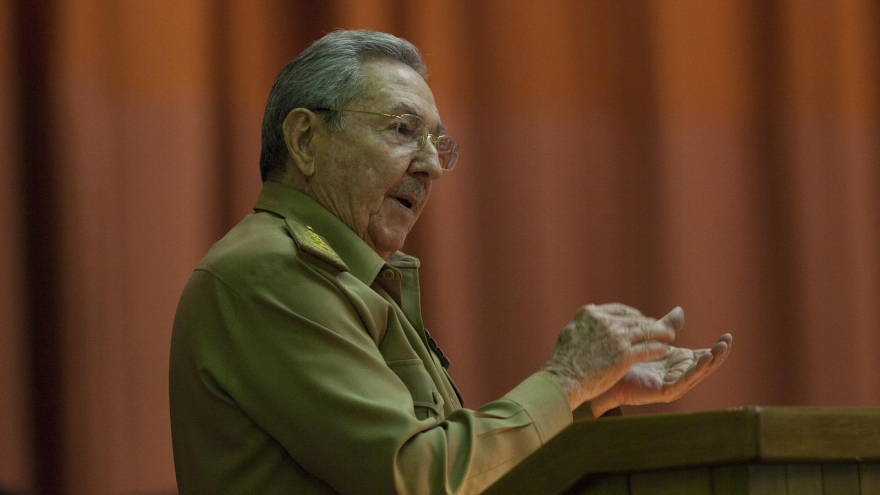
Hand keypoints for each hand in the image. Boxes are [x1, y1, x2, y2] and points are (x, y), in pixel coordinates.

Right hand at [541, 303, 676, 410]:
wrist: (563, 380)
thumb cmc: (563, 361)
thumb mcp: (570, 332)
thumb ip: (584, 322)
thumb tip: (592, 310)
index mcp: (590, 314)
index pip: (620, 310)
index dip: (634, 316)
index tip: (641, 321)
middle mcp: (605, 322)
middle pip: (635, 319)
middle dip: (650, 324)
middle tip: (661, 329)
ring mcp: (616, 338)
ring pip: (646, 331)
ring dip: (661, 333)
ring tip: (670, 337)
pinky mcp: (624, 355)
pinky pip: (648, 348)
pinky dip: (658, 348)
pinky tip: (665, 350)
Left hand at [590, 321, 731, 415]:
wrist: (604, 375)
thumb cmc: (625, 358)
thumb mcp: (650, 339)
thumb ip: (666, 326)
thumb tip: (680, 310)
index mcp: (677, 363)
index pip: (703, 356)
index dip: (717, 348)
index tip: (728, 335)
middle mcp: (677, 374)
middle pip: (704, 366)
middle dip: (718, 355)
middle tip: (728, 341)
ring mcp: (671, 384)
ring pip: (697, 374)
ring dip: (710, 362)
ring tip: (719, 350)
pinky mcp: (663, 392)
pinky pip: (683, 381)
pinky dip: (694, 371)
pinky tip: (703, 360)